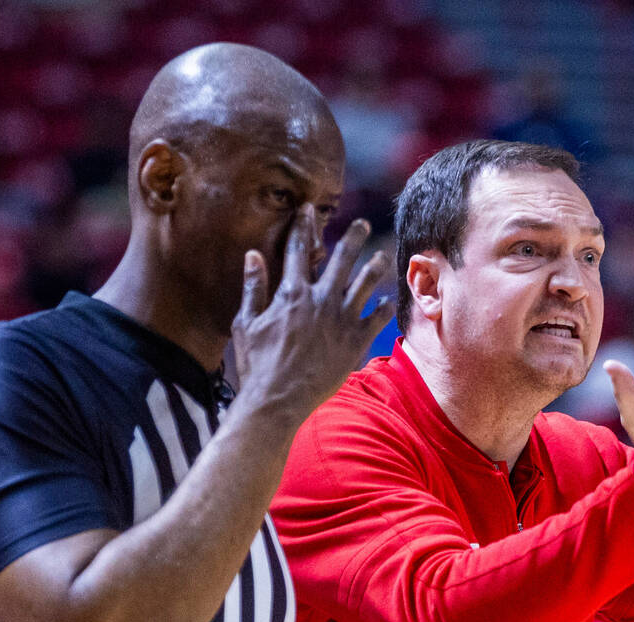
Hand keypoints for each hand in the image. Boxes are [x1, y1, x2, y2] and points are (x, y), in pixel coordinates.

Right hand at [230, 210, 394, 422]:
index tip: (308, 210)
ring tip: (382, 256)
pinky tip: (387, 300)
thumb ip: (253, 287)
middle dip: (352, 237)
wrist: (277, 399)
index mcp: (292, 293)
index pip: (298, 250)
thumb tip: (252, 255)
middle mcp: (321, 300)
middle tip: (362, 223)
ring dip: (375, 266)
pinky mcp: (356, 340)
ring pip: (365, 283)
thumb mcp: (246, 322)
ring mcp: (341, 319)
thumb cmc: (257, 363)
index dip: (303, 226)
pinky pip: (378, 317)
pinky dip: (384, 307)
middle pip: (341, 259)